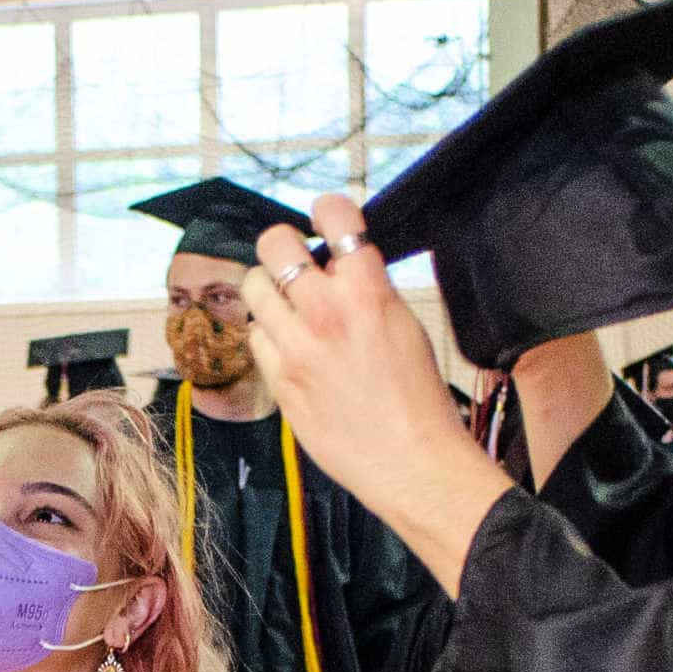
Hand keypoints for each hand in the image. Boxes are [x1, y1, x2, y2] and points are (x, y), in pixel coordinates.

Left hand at [238, 195, 513, 591]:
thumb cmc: (418, 400)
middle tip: (294, 261)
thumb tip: (340, 264)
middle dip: (283, 246)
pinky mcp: (280, 381)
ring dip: (269, 289)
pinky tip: (289, 347)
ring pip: (254, 289)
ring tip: (288, 305)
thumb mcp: (405, 324)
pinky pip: (256, 338)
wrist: (411, 462)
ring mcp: (297, 348)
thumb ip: (367, 288)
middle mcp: (327, 312)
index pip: (335, 216)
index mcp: (368, 291)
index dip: (327, 209)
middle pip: (274, 244)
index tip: (325, 217)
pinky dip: (268, 336)